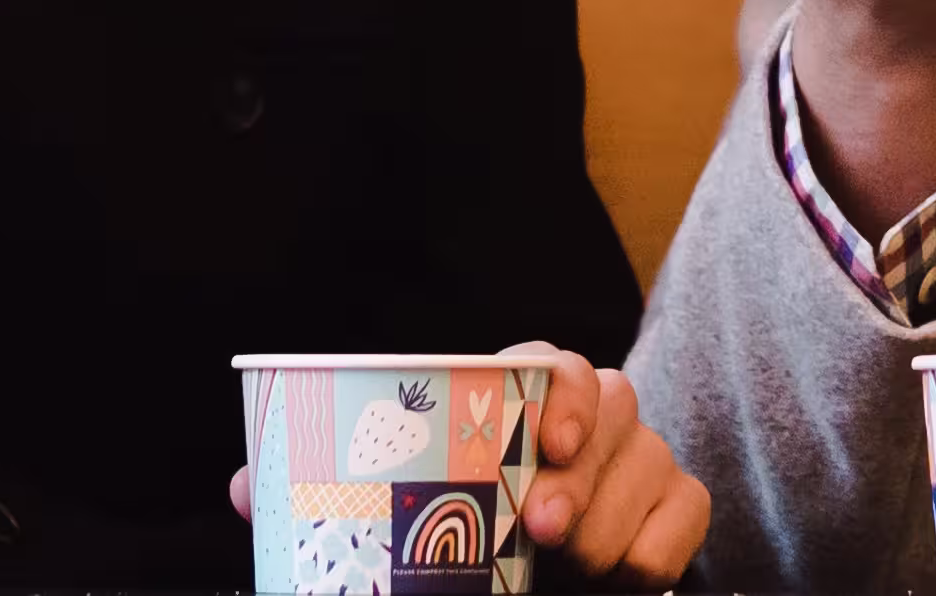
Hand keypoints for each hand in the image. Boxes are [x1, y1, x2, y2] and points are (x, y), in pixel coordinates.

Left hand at [221, 352, 707, 589]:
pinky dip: (659, 548)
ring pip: (657, 461)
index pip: (553, 361)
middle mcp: (588, 418)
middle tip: (546, 531)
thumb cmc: (455, 536)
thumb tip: (245, 488)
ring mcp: (639, 460)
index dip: (559, 389)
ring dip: (615, 522)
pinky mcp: (674, 508)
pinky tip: (622, 582)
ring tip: (575, 571)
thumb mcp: (393, 516)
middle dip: (587, 472)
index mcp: (520, 399)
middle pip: (616, 405)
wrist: (524, 582)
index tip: (547, 442)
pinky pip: (691, 509)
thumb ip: (334, 499)